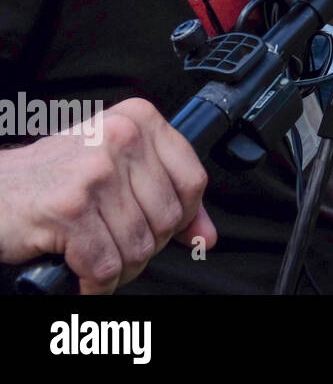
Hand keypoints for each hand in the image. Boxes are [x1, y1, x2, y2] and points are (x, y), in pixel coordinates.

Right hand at [0, 98, 214, 293]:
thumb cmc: (53, 180)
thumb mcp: (116, 168)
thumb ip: (166, 194)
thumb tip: (206, 235)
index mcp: (138, 120)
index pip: (192, 180)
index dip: (183, 217)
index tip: (166, 230)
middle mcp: (121, 138)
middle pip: (168, 218)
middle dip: (145, 247)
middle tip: (117, 248)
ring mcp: (95, 172)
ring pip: (139, 246)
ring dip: (120, 270)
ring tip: (98, 262)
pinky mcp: (69, 209)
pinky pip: (105, 265)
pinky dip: (95, 284)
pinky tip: (82, 277)